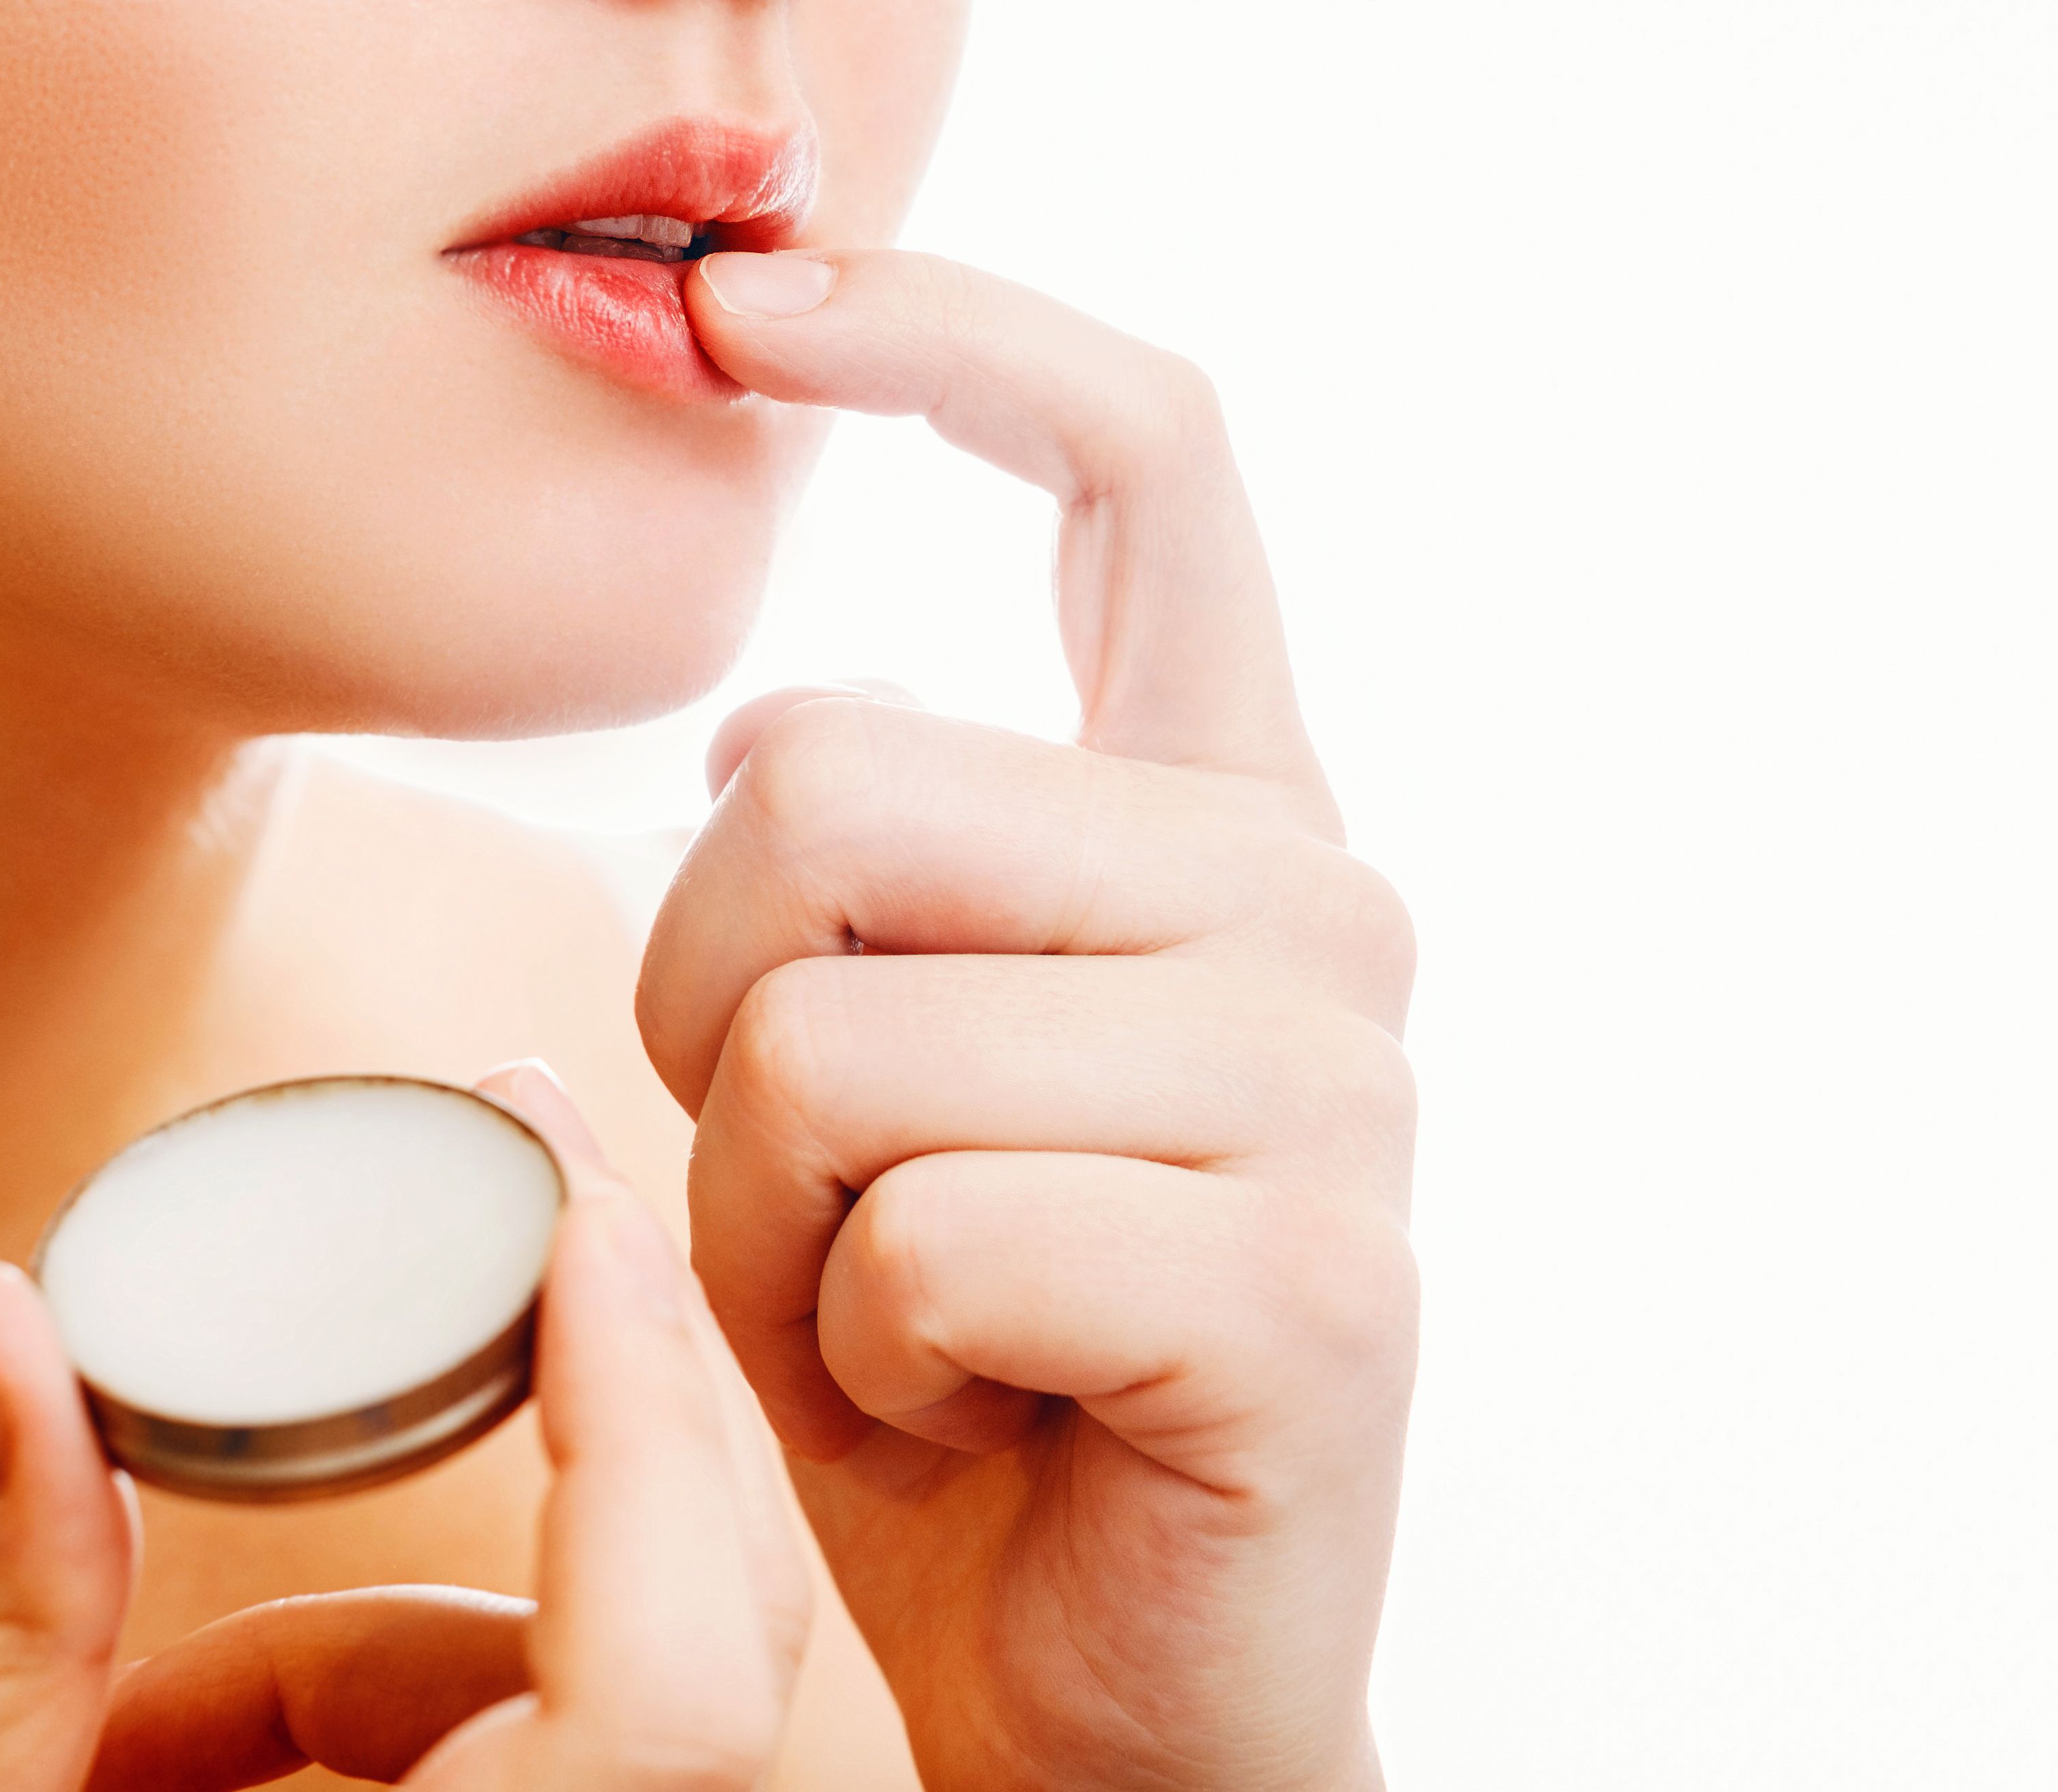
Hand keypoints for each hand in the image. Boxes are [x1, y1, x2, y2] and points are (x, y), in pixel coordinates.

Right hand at [0, 1064, 807, 1791]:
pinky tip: (188, 1749)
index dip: (645, 1434)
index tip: (580, 1212)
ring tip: (159, 1705)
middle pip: (713, 1633)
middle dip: (616, 1405)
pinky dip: (411, 1715)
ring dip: (418, 1631)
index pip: (675, 1690)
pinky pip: (575, 1753)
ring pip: (631, 1682)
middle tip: (535, 1192)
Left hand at [641, 251, 1420, 1789]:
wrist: (1113, 1679)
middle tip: (832, 1192)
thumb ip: (871, 871)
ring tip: (919, 1320)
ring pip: (840, 1034)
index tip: (753, 306)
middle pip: (834, 783)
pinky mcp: (1312, 1284)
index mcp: (1219, 820)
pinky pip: (927, 1239)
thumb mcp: (864, 1078)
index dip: (953, 335)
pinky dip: (873, 1362)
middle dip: (719, 1014)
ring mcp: (1337, 1087)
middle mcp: (1315, 907)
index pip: (1148, 467)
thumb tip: (785, 730)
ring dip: (780, 1223)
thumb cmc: (970, 1367)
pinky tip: (988, 1412)